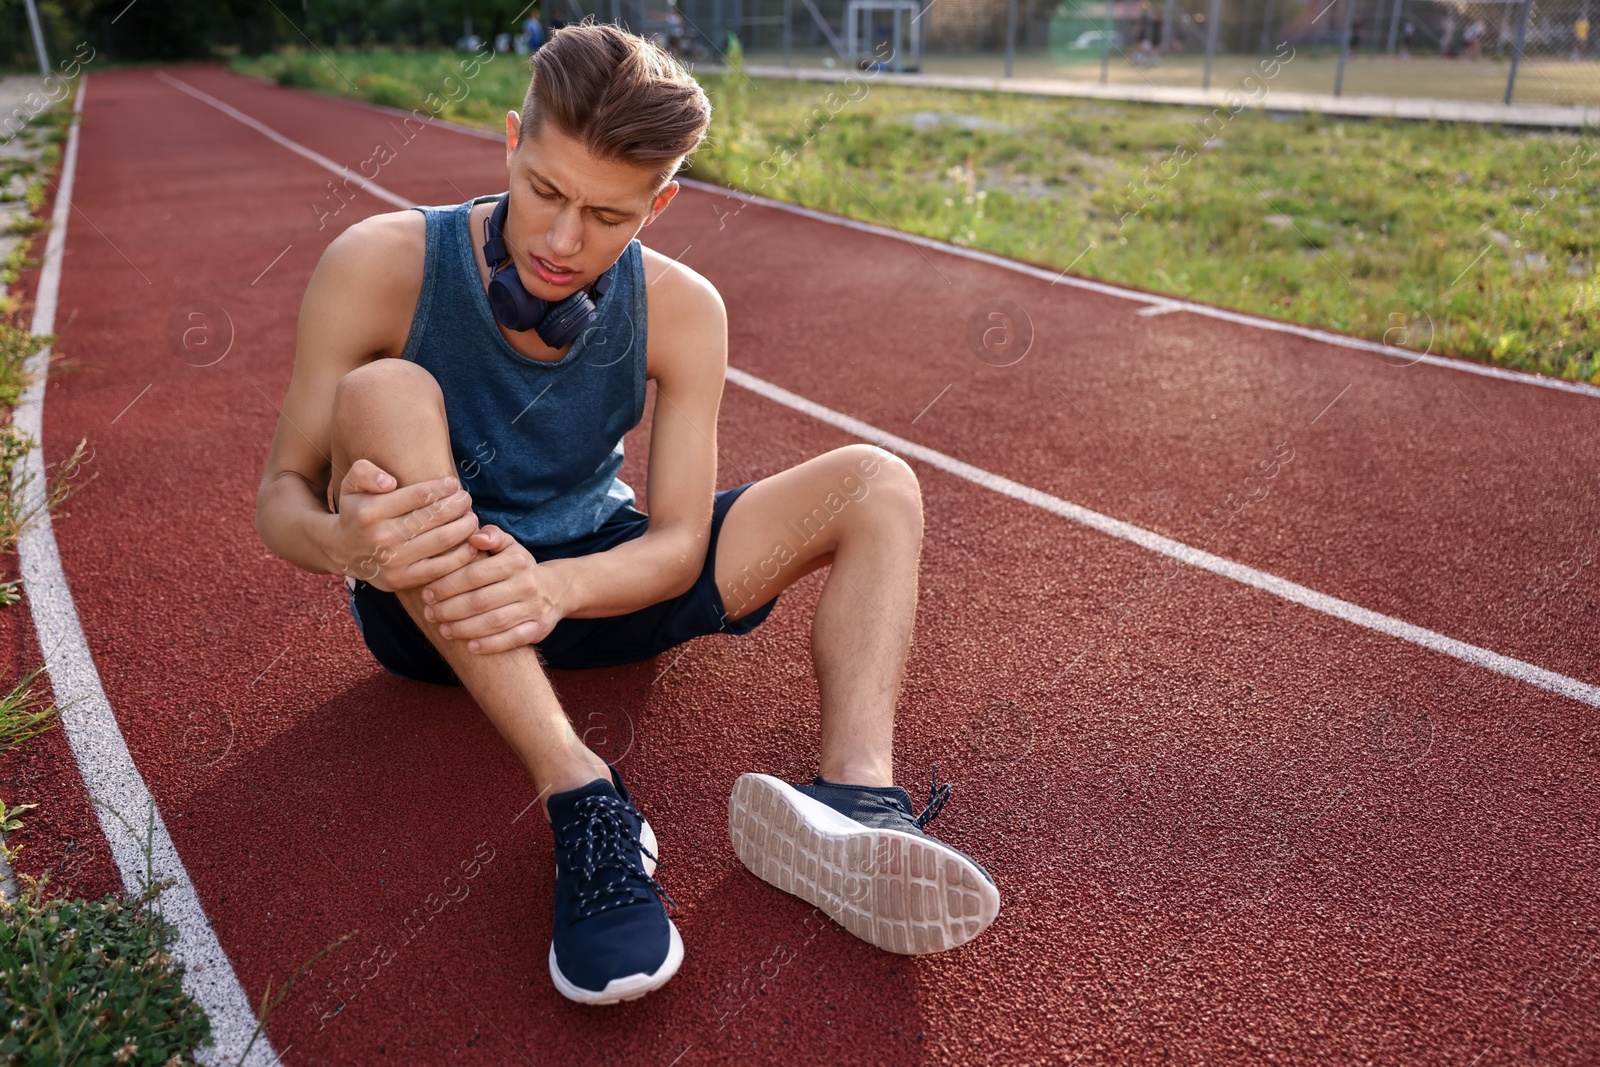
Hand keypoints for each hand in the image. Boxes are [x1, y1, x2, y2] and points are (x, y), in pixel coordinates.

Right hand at [332, 460, 479, 592]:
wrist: (342, 551)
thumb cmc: (356, 511)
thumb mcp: (351, 485)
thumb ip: (364, 472)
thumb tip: (389, 482)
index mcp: (370, 512)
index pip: (418, 495)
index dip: (442, 488)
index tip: (454, 484)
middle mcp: (381, 537)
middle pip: (433, 517)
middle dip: (457, 505)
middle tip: (466, 499)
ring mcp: (393, 561)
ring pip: (441, 541)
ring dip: (464, 527)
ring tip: (471, 517)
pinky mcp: (403, 580)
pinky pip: (440, 568)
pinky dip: (461, 555)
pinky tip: (471, 543)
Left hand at [420, 525, 570, 652]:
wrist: (556, 590)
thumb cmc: (519, 567)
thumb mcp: (509, 546)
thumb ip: (492, 536)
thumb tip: (474, 537)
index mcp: (516, 562)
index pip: (475, 574)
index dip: (447, 585)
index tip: (427, 593)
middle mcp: (527, 584)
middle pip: (481, 600)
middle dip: (450, 609)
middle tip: (430, 614)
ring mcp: (534, 608)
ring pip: (494, 622)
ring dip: (464, 628)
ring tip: (443, 630)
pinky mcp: (538, 629)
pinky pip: (512, 639)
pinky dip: (490, 645)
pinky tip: (470, 647)